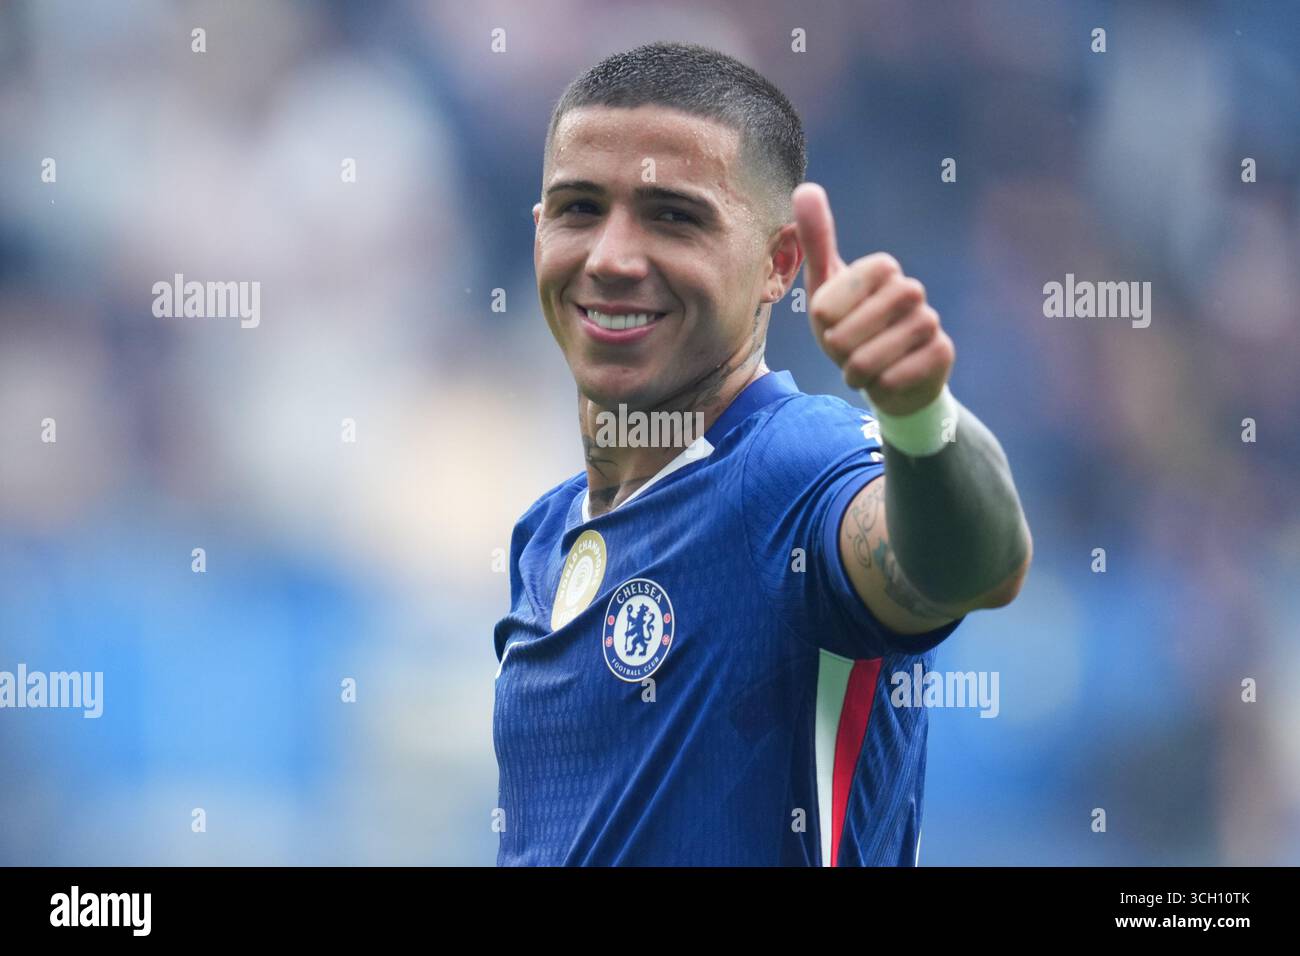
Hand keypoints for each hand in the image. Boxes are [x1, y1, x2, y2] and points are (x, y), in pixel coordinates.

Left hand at [793, 182, 954, 416]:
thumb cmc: (850, 330)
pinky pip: (898, 376)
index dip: (828, 314)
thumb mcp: (825, 289)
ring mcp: (930, 320)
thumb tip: (806, 186)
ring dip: (856, 370)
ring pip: (875, 355)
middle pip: (855, 327)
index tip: (829, 322)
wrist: (886, 379)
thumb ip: (816, 241)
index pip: (841, 290)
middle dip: (839, 347)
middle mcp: (911, 289)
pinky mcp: (942, 353)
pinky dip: (880, 385)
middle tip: (844, 352)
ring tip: (859, 370)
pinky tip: (884, 381)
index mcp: (882, 268)